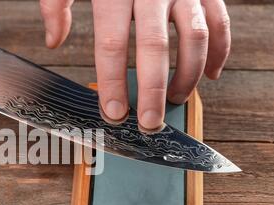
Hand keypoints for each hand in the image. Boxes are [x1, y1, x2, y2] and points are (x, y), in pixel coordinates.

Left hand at [40, 0, 230, 128]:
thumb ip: (57, 4)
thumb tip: (53, 40)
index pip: (112, 44)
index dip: (112, 82)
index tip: (113, 113)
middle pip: (154, 48)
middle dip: (152, 92)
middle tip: (149, 123)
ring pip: (193, 38)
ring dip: (187, 76)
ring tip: (176, 101)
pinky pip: (219, 22)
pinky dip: (219, 51)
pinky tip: (208, 75)